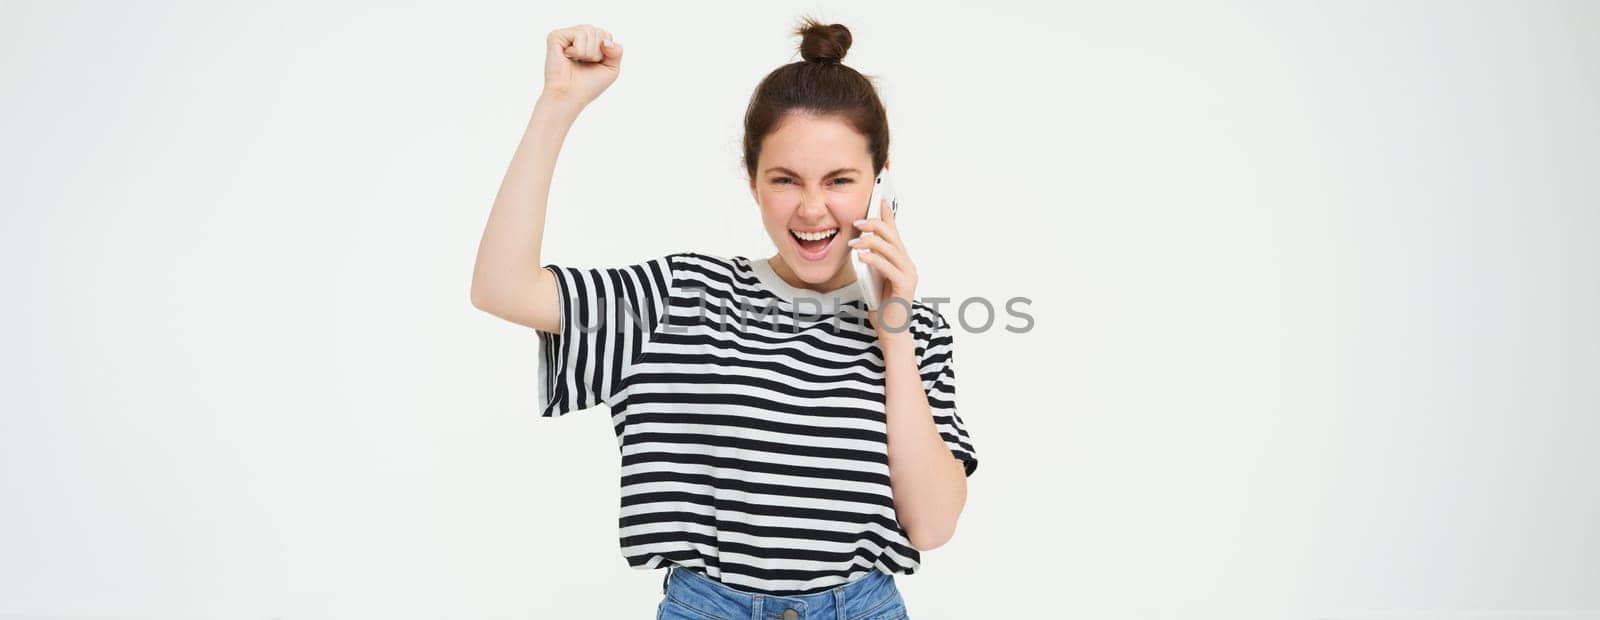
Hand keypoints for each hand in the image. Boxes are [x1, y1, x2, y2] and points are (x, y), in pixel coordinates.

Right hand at [541, 24, 622, 106]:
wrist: (570, 97)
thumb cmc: (588, 85)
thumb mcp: (611, 68)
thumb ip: (617, 51)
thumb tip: (605, 41)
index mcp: (588, 42)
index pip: (606, 35)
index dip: (606, 53)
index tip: (594, 65)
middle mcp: (576, 36)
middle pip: (600, 32)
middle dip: (597, 53)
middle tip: (584, 64)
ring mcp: (566, 35)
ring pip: (589, 31)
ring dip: (588, 52)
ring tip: (576, 61)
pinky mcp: (555, 36)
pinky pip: (579, 34)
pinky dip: (579, 50)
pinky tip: (568, 57)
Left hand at [849, 192, 917, 343]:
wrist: (892, 332)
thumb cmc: (882, 306)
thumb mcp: (873, 278)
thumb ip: (872, 262)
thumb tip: (861, 245)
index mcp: (901, 260)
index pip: (894, 232)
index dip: (887, 215)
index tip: (879, 198)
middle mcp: (908, 264)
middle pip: (892, 235)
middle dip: (874, 224)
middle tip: (857, 223)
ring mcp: (908, 273)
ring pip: (890, 248)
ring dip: (870, 241)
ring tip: (854, 242)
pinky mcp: (904, 285)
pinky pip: (888, 266)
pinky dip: (873, 259)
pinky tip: (861, 256)